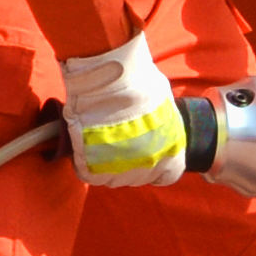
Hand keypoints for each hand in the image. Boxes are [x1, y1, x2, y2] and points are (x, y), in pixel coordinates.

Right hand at [59, 37, 186, 188]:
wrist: (109, 79)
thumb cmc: (138, 83)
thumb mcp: (163, 102)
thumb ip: (162, 122)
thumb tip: (155, 122)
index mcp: (171, 154)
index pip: (167, 175)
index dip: (155, 165)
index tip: (143, 152)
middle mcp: (149, 167)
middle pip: (138, 176)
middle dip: (129, 161)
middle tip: (117, 139)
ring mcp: (121, 172)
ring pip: (113, 177)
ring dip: (106, 163)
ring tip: (99, 139)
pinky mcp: (93, 170)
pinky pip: (88, 173)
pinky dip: (84, 162)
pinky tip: (84, 144)